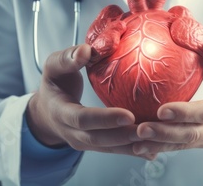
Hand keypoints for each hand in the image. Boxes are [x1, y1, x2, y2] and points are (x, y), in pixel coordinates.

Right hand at [26, 44, 154, 158]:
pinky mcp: (95, 146)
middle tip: (149, 130)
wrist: (46, 112)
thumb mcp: (54, 66)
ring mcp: (83, 142)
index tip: (128, 115)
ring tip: (156, 140)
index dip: (105, 119)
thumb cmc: (54, 84)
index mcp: (61, 112)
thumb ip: (68, 58)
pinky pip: (114, 150)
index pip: (83, 118)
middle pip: (99, 139)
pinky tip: (153, 150)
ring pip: (109, 148)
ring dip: (133, 147)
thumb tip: (86, 50)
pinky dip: (134, 151)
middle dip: (124, 136)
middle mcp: (71, 132)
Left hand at [132, 39, 202, 154]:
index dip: (185, 113)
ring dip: (158, 144)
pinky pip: (180, 147)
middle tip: (140, 129)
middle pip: (191, 133)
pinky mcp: (201, 143)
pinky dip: (159, 148)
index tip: (162, 109)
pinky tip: (139, 147)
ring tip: (134, 141)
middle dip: (164, 133)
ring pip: (183, 144)